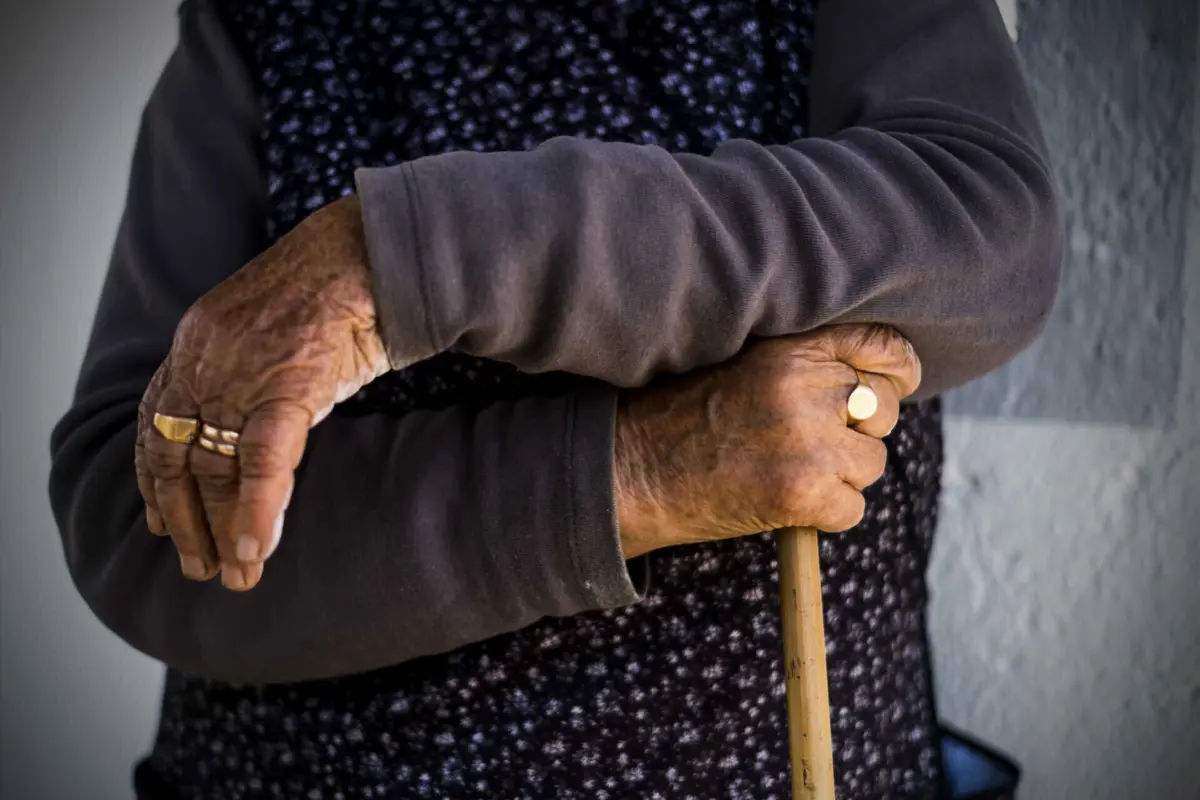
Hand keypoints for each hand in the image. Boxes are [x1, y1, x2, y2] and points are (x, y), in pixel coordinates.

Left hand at [135, 195, 390, 590]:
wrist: (372, 246)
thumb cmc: (344, 279)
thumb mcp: (282, 321)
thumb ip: (260, 362)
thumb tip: (269, 412)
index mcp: (201, 336)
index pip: (160, 420)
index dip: (156, 476)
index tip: (160, 517)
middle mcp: (207, 356)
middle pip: (179, 453)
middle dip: (183, 517)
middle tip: (195, 566)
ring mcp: (243, 371)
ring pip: (215, 467)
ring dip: (220, 530)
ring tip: (232, 578)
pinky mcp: (288, 386)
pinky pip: (261, 462)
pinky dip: (254, 512)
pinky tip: (254, 553)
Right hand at [613, 324, 920, 558]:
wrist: (635, 471)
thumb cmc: (684, 418)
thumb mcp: (745, 364)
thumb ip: (806, 363)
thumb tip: (874, 383)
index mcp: (792, 348)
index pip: (883, 347)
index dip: (897, 370)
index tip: (892, 386)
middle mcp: (806, 387)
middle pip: (883, 409)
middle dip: (859, 431)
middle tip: (810, 444)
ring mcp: (809, 441)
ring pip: (871, 462)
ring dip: (840, 476)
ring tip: (784, 471)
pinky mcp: (805, 492)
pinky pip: (852, 509)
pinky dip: (824, 515)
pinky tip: (782, 503)